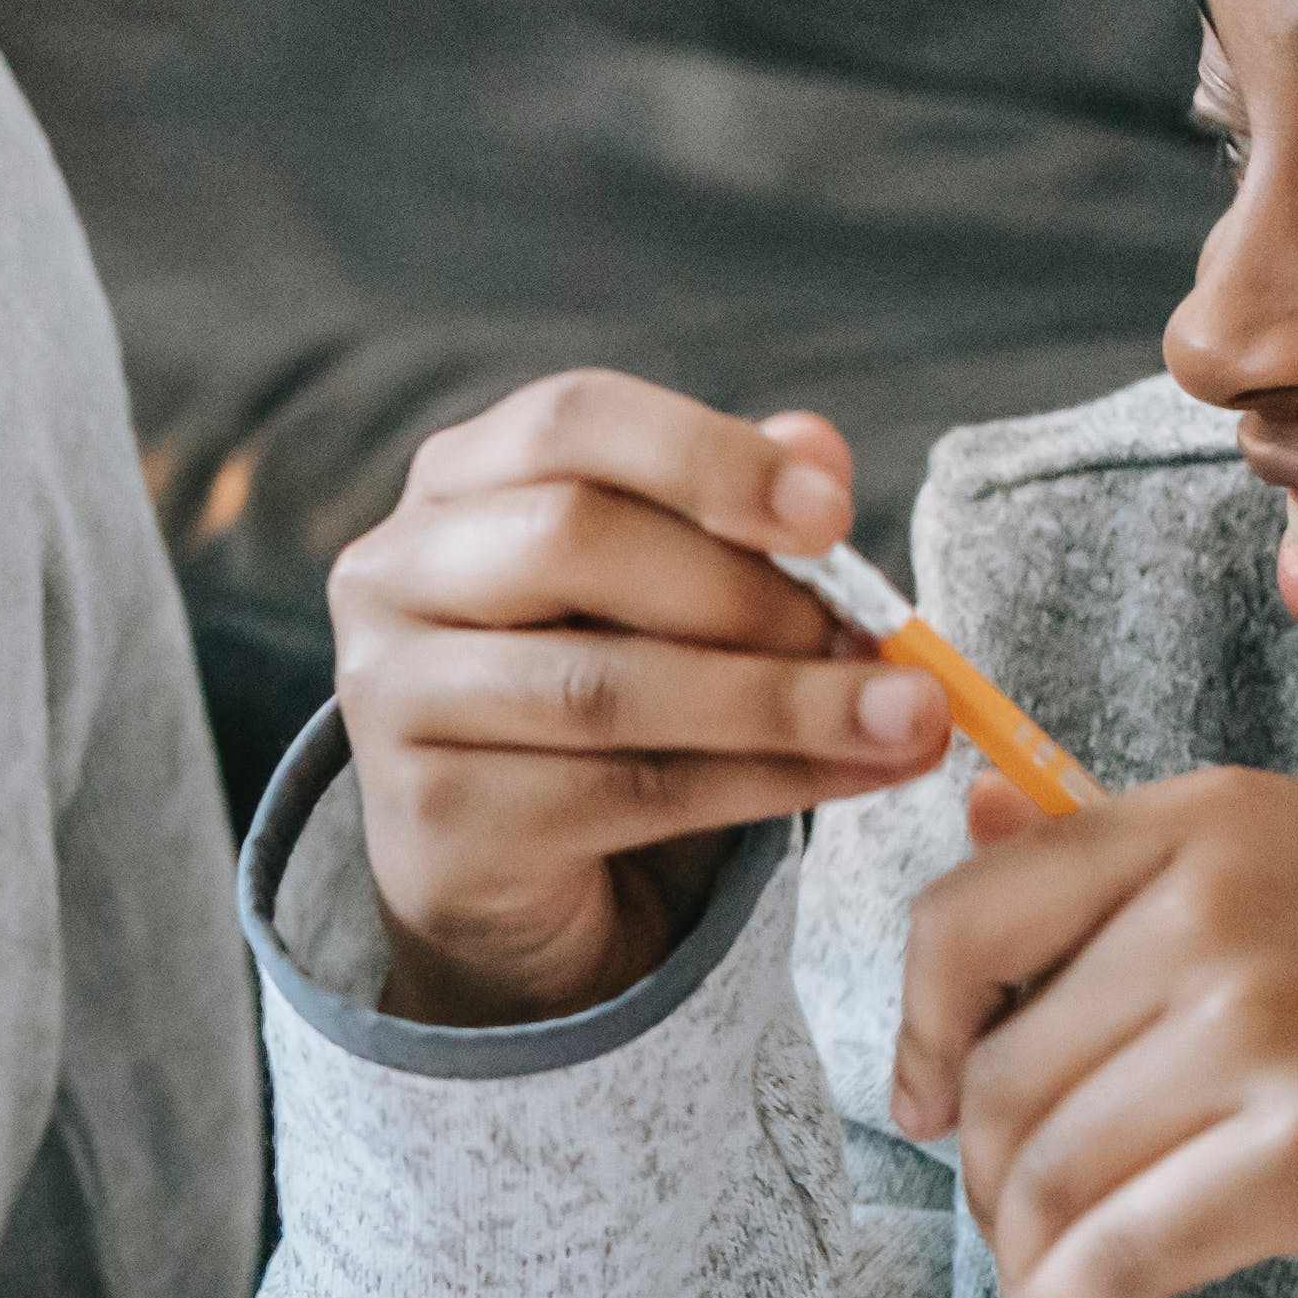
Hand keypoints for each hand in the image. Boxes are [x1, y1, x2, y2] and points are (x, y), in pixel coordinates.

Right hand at [331, 372, 954, 1024]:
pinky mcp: (431, 821)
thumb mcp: (670, 593)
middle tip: (872, 637)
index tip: (832, 515)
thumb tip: (820, 448)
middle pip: (573, 540)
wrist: (504, 878)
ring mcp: (391, 701)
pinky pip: (621, 795)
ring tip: (906, 717)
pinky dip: (761, 785)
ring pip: (604, 686)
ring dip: (781, 701)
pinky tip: (852, 777)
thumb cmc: (597, 699)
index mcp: (456, 481)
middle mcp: (395, 573)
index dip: (707, 454)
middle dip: (746, 591)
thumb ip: (734, 516)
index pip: (570, 419)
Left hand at [889, 771, 1297, 1297]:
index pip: (966, 923)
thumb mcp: (1256, 849)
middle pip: (1003, 1078)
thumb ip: (1103, 845)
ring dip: (1018, 1247)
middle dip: (980, 1170)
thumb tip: (967, 809)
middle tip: (1006, 1205)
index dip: (913, 1031)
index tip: (922, 1098)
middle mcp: (1220, 915)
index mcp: (1194, 823)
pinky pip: (1126, 1249)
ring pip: (1053, 1173)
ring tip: (1038, 1266)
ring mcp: (1269, 1033)